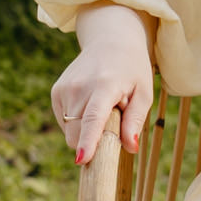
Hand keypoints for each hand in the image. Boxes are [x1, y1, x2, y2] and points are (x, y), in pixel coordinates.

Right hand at [51, 3, 155, 166]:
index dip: (88, 141)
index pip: (93, 118)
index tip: (81, 160)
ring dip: (86, 131)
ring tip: (102, 108)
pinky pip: (64, 122)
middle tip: (113, 124)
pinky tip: (90, 106)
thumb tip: (130, 148)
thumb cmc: (132, 69)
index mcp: (104, 85)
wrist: (111, 41)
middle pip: (78, 132)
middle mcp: (80, 86)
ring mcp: (65, 88)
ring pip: (70, 131)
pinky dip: (77, 123)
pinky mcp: (56, 91)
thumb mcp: (144, 92)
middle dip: (93, 141)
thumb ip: (136, 120)